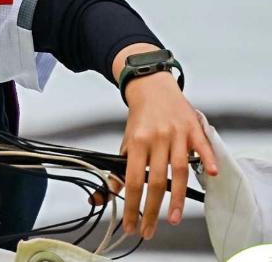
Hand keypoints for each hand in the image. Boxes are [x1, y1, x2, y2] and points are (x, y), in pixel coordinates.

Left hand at [90, 72, 217, 239]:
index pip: (133, 180)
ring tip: (173, 218)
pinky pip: (203, 147)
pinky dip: (208, 160)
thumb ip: (120, 168)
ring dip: (177, 198)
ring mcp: (177, 134)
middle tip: (149, 230)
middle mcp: (157, 139)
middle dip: (151, 210)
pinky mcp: (194, 129)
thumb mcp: (127, 142)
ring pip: (180, 170)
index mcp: (137, 142)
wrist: (152, 87)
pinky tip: (212, 174)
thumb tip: (106, 193)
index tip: (131, 223)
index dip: (131, 205)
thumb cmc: (140, 119)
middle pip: (156, 181)